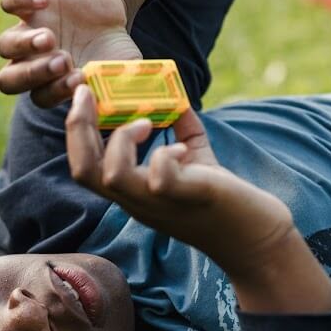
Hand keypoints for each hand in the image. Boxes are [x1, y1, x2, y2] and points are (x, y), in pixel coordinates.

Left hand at [0, 0, 140, 108]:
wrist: (108, 16)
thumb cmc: (112, 55)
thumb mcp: (120, 75)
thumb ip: (120, 90)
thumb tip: (130, 101)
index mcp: (49, 87)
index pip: (41, 97)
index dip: (57, 91)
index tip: (80, 79)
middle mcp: (32, 64)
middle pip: (10, 80)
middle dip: (34, 73)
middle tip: (63, 61)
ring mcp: (27, 34)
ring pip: (5, 45)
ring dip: (24, 44)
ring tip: (49, 38)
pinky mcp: (29, 5)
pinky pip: (10, 3)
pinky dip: (20, 1)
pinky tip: (44, 1)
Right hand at [66, 85, 330, 313]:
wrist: (256, 239)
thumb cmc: (224, 201)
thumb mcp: (196, 161)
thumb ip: (182, 132)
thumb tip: (177, 99)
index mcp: (133, 190)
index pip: (84, 165)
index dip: (75, 129)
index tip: (83, 94)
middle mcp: (137, 201)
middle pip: (83, 170)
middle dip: (78, 126)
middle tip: (87, 92)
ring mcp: (159, 203)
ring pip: (110, 176)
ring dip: (120, 140)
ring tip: (144, 122)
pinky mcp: (187, 199)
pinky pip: (159, 179)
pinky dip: (163, 156)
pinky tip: (180, 150)